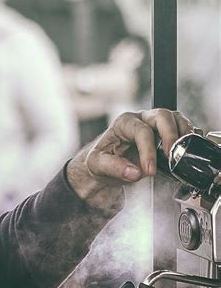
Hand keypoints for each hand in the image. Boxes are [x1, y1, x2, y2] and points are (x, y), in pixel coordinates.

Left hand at [66, 108, 194, 207]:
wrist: (106, 166)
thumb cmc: (101, 161)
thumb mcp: (97, 165)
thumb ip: (114, 167)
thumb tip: (135, 172)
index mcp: (124, 123)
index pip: (141, 131)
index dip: (148, 151)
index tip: (150, 170)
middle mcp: (142, 119)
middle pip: (162, 116)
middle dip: (170, 134)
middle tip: (172, 155)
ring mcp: (156, 126)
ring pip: (176, 119)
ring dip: (183, 134)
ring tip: (183, 152)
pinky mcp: (166, 135)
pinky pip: (182, 130)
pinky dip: (189, 138)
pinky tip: (188, 150)